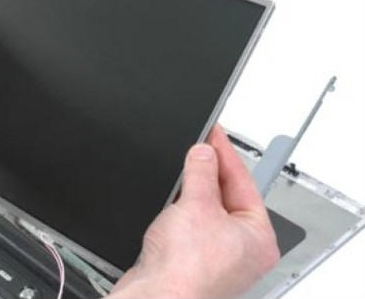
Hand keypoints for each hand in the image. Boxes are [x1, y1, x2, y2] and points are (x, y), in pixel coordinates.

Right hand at [106, 126, 279, 298]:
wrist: (156, 296)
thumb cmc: (186, 270)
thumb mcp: (197, 204)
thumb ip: (201, 172)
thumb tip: (204, 152)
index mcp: (258, 238)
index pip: (244, 183)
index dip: (226, 153)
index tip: (214, 132)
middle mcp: (242, 250)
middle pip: (227, 196)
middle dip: (210, 171)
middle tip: (198, 144)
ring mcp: (217, 257)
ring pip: (207, 210)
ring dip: (194, 190)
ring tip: (184, 166)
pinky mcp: (192, 260)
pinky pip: (191, 224)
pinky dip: (182, 208)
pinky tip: (172, 197)